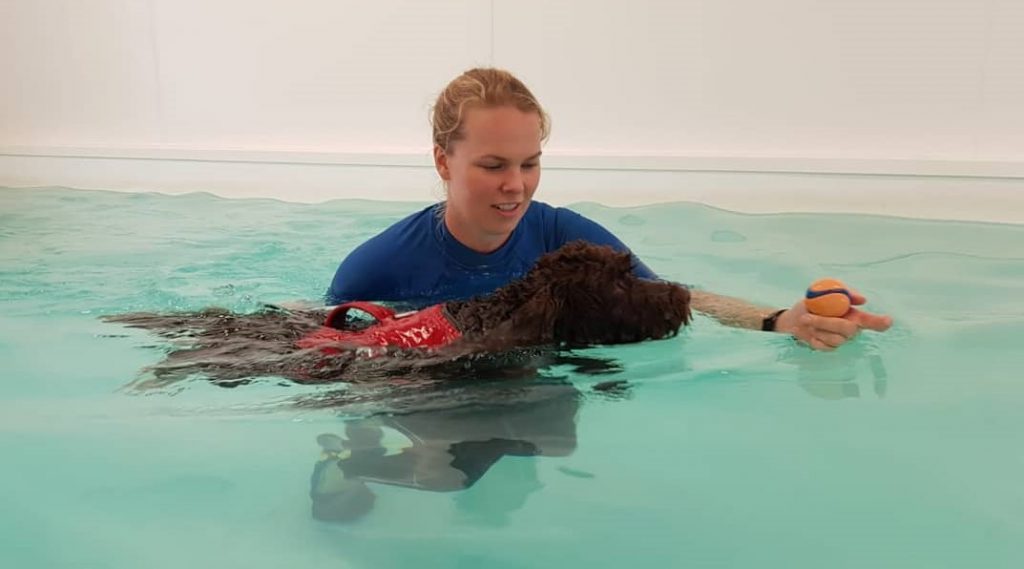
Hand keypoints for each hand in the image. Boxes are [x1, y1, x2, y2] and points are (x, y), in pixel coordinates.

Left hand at [773, 289, 892, 350]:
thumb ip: (843, 292)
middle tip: (807, 317)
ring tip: (804, 321)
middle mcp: (852, 329)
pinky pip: (826, 347)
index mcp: (854, 315)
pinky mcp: (830, 348)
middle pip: (848, 329)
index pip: (872, 321)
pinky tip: (807, 333)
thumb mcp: (824, 292)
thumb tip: (863, 300)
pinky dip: (813, 339)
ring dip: (816, 329)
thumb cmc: (812, 304)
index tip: (888, 321)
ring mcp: (842, 340)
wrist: (793, 319)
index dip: (880, 322)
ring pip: (835, 339)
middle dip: (826, 323)